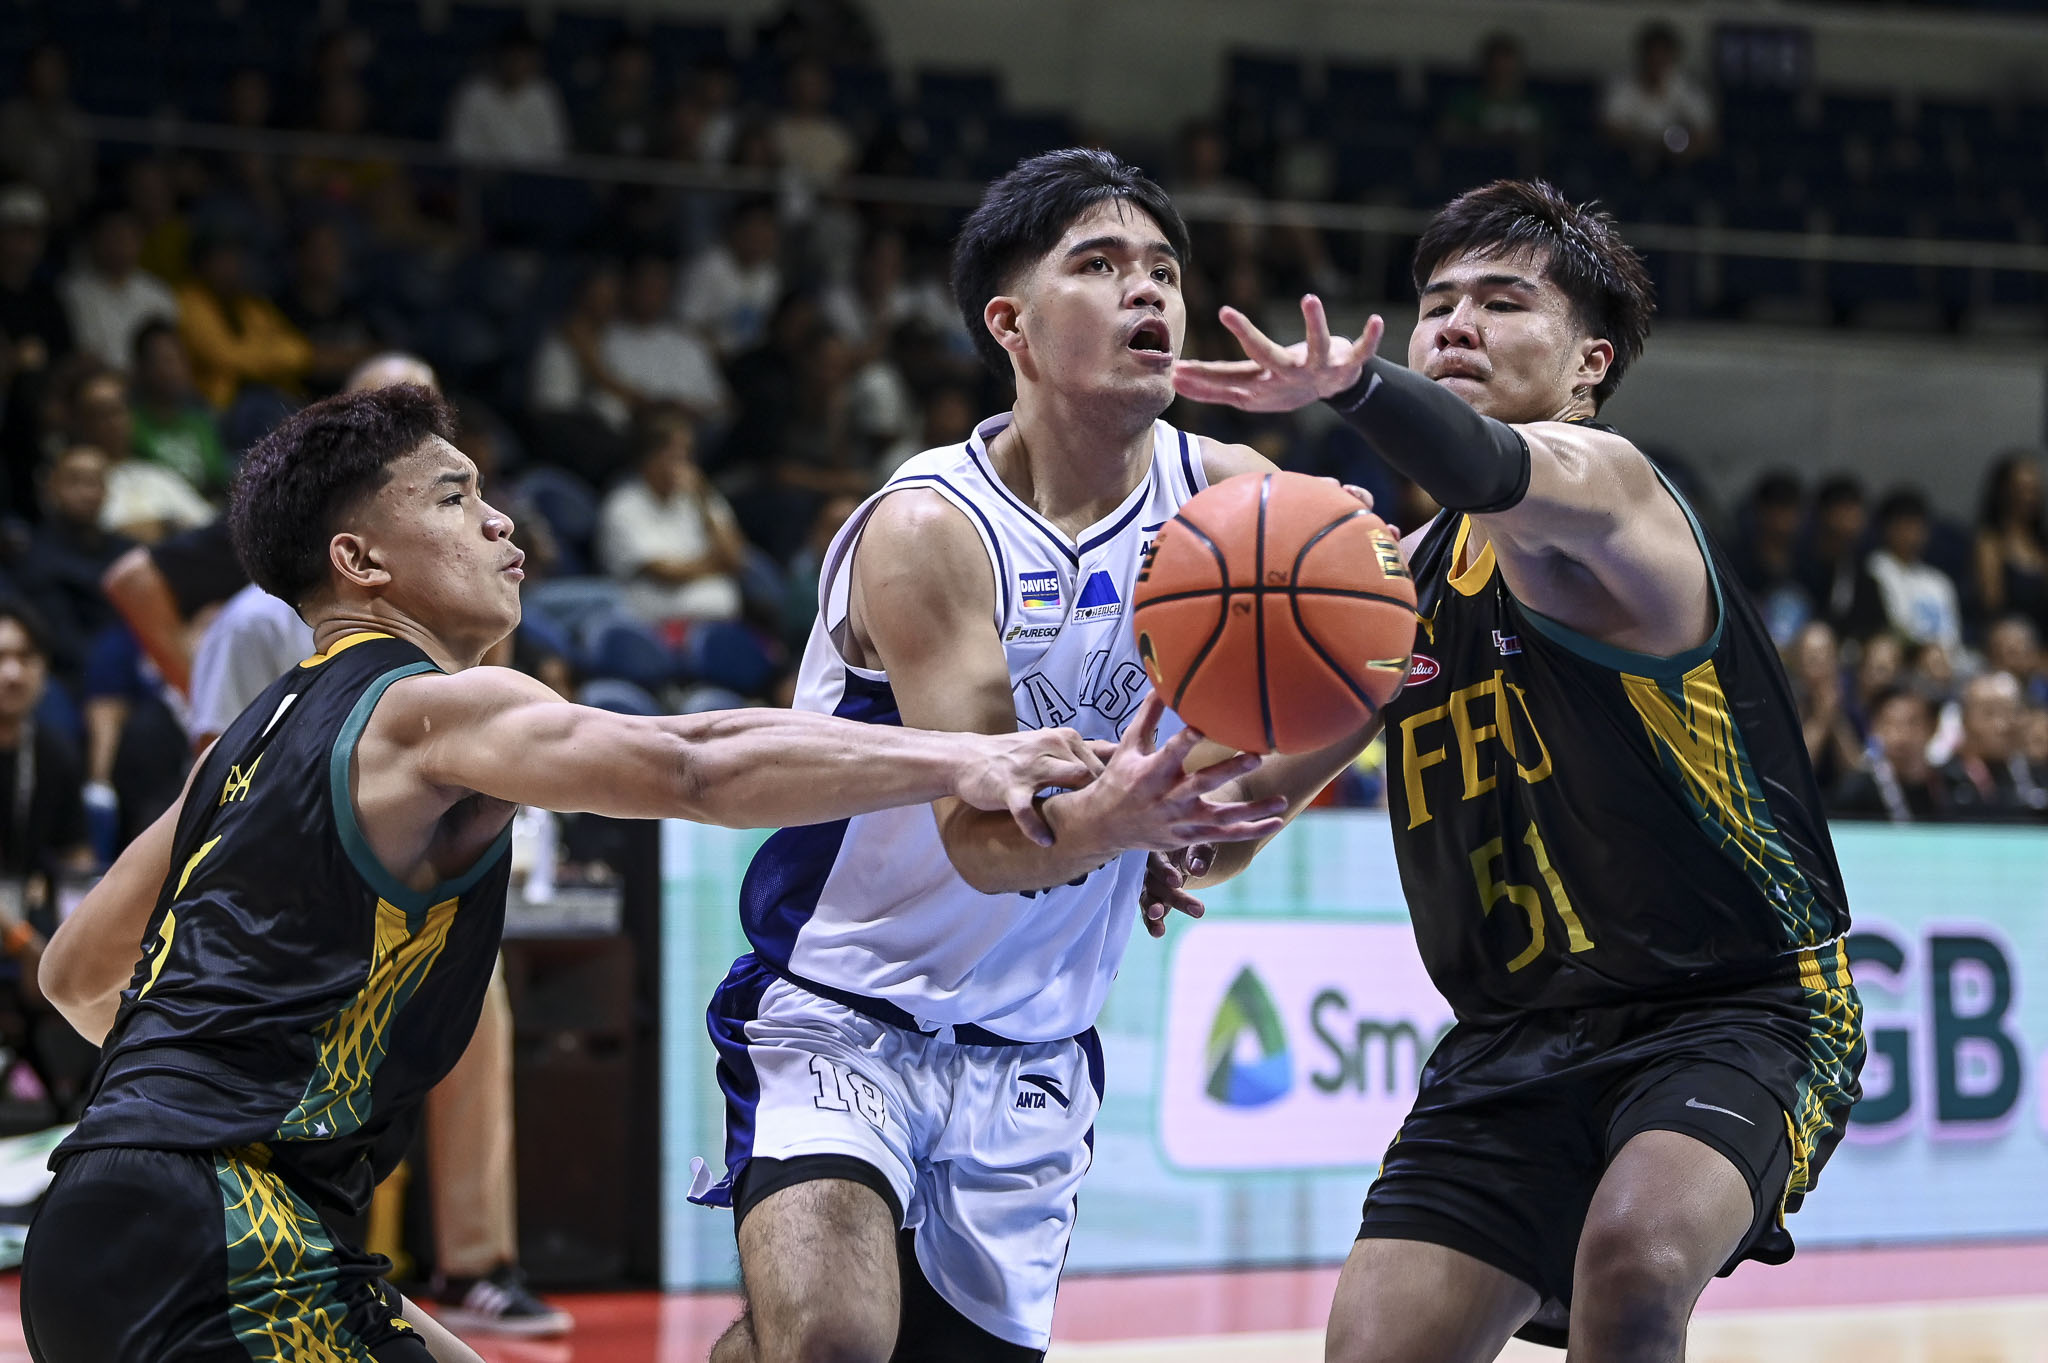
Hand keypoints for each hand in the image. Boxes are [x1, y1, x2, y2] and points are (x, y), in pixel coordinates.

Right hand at [953, 726, 1105, 847]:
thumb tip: (1119, 754)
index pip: (1104, 762)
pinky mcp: (1009, 787)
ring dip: (1084, 806)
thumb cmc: (1013, 756)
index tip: (1122, 807)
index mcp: (1065, 738)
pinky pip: (1027, 811)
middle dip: (1107, 797)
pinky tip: (1046, 841)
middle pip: (1095, 771)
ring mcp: (1030, 766)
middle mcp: (1051, 746)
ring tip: (1091, 832)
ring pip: (1072, 779)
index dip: (1117, 786)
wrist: (966, 757)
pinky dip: (1037, 828)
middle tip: (1113, 824)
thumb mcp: (1050, 745)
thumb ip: (1083, 751)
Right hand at [1063, 692, 1286, 859]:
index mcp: (1152, 772)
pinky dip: (1250, 831)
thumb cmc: (1119, 780)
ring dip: (1252, 810)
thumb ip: (1148, 716)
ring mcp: (1181, 820)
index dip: (1187, 739)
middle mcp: (1168, 798)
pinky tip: (1276, 822)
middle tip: (1257, 757)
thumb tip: (1162, 683)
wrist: (1106, 827)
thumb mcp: (1128, 747)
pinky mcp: (1189, 836)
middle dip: (1230, 770)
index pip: (1172, 752)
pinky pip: (1224, 836)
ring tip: (1281, 801)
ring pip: (1221, 817)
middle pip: (1202, 783)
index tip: (1204, 726)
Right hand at [1140, 848, 1204, 938]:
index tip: (1176, 882)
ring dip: (1153, 912)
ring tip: (1158, 930)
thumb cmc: (1191, 844)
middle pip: (1153, 882)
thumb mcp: (1200, 844)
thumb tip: (1198, 870)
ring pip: (1148, 899)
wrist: (1185, 849)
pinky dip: (1152, 923)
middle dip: (1170, 897)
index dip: (1164, 871)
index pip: (1156, 859)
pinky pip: (1149, 913)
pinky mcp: (1152, 899)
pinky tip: (1157, 932)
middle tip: (1194, 909)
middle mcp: (1145, 866)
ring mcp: (1146, 884)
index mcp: (1154, 848)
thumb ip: (1199, 854)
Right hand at [1173, 295, 1385, 411]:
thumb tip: (1175, 375)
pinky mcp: (1347, 367)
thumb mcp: (1250, 388)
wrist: (1336, 391)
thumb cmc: (1288, 383)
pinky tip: (1376, 319)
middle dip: (1248, 335)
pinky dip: (1371, 339)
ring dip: (1315, 325)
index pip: (1228, 377)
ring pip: (1316, 346)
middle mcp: (1289, 378)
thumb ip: (1215, 382)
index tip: (1179, 366)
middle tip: (1226, 312)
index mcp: (1263, 385)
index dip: (1204, 374)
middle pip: (1266, 357)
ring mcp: (1319, 372)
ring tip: (1309, 299)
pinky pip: (1362, 352)